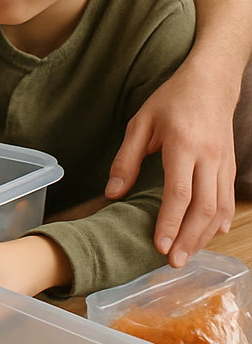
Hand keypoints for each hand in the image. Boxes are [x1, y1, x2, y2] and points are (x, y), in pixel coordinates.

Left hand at [106, 59, 235, 267]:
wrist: (210, 82)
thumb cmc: (170, 101)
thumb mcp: (140, 123)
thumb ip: (126, 158)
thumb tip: (112, 193)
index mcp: (182, 145)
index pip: (178, 193)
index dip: (169, 222)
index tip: (159, 245)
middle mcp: (208, 157)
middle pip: (203, 207)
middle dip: (188, 238)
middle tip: (172, 261)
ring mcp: (224, 163)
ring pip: (220, 208)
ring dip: (204, 235)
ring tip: (186, 254)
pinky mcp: (231, 166)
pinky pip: (229, 199)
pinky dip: (220, 220)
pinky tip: (209, 235)